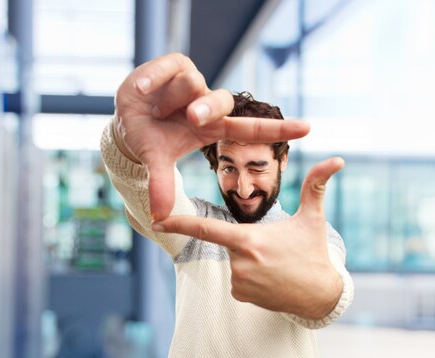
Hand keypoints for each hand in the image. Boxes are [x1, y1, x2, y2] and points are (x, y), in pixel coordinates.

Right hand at [113, 52, 310, 220]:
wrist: (126, 119)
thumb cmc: (151, 140)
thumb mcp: (157, 161)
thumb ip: (162, 185)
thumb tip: (159, 217)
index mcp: (212, 128)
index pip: (250, 129)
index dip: (278, 129)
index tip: (308, 128)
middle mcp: (208, 104)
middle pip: (222, 100)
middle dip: (206, 109)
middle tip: (191, 118)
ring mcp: (193, 82)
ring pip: (191, 83)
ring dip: (168, 100)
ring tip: (152, 108)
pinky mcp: (175, 64)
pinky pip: (168, 68)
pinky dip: (152, 81)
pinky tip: (141, 92)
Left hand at [152, 157, 344, 319]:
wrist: (321, 294)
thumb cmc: (314, 252)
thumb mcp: (313, 218)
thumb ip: (316, 185)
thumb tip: (338, 159)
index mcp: (249, 240)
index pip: (206, 229)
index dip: (179, 224)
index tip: (156, 221)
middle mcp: (239, 263)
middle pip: (227, 242)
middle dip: (245, 240)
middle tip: (274, 250)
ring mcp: (239, 282)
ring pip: (233, 260)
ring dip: (248, 258)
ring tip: (275, 265)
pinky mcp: (240, 295)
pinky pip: (236, 278)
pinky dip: (248, 274)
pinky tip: (269, 278)